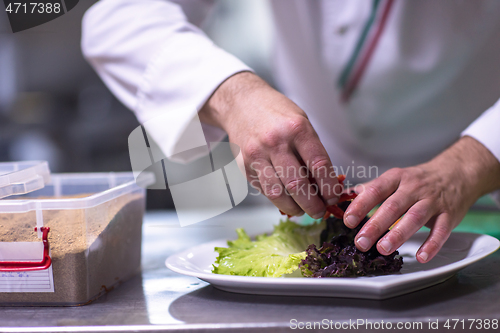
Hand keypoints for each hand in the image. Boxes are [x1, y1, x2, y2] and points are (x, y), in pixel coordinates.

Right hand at [199, 72, 339, 217]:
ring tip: (303, 210)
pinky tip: (286, 199)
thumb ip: (312, 151)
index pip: (319, 165)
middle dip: (313, 205)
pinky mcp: (244, 166)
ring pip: (278, 193)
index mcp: (297, 129)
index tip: (334, 198)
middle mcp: (276, 142)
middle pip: (298, 185)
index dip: (329, 187)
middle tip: (320, 212)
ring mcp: (257, 155)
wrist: (241, 104)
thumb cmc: (277, 114)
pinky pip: (264, 190)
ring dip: (294, 208)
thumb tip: (325, 185)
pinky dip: (277, 199)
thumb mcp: (301, 123)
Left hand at [344, 136, 499, 262]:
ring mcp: (433, 201)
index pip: (376, 190)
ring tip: (382, 249)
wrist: (456, 173)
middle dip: (375, 225)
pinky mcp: (449, 215)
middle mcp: (414, 188)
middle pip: (392, 207)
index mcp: (397, 178)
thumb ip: (371, 189)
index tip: (348, 220)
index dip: (361, 205)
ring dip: (398, 234)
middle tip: (360, 242)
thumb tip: (345, 197)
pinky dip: (431, 245)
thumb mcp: (395, 178)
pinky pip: (441, 231)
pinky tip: (421, 256)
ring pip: (414, 218)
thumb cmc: (419, 180)